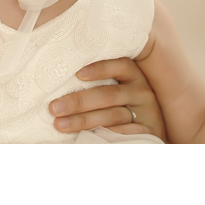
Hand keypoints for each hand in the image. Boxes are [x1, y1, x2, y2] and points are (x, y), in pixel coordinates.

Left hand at [48, 57, 165, 140]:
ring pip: (112, 116)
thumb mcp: (116, 92)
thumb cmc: (123, 107)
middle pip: (108, 95)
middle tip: (54, 107)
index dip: (100, 69)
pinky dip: (104, 135)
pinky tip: (87, 138)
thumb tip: (62, 91)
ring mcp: (146, 113)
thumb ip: (96, 86)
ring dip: (84, 121)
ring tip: (60, 124)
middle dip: (79, 101)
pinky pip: (123, 135)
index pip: (120, 66)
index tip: (78, 74)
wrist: (150, 131)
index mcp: (133, 76)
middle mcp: (141, 92)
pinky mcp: (148, 132)